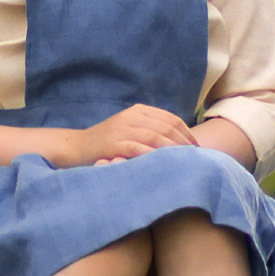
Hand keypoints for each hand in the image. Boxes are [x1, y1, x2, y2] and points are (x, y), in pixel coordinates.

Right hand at [66, 104, 197, 166]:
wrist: (76, 147)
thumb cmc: (106, 143)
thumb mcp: (129, 130)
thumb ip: (149, 131)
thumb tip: (178, 143)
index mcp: (137, 111)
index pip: (170, 119)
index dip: (187, 133)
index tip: (198, 148)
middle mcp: (131, 117)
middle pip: (166, 128)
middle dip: (184, 143)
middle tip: (196, 158)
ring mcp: (121, 129)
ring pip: (155, 137)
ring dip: (173, 150)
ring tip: (185, 163)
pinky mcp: (113, 144)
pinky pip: (138, 148)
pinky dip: (153, 155)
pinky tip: (164, 164)